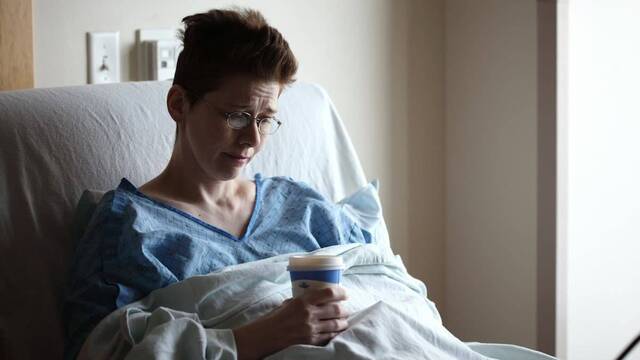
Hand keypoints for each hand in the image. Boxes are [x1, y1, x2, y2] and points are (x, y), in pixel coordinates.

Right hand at [234, 286, 348, 359]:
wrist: (264, 336)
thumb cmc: (274, 318)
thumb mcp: (288, 303)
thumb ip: (302, 300)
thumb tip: (316, 298)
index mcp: (303, 301)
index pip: (328, 293)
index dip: (341, 292)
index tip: (345, 293)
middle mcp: (309, 314)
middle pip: (336, 309)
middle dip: (344, 309)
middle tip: (345, 309)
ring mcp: (311, 329)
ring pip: (336, 324)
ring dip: (343, 322)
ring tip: (343, 321)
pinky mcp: (311, 341)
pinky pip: (329, 337)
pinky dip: (336, 334)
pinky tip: (337, 332)